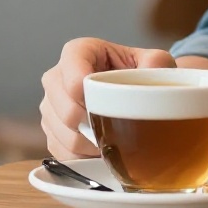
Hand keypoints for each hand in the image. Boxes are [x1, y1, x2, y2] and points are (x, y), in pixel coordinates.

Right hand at [40, 38, 175, 158]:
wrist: (129, 90)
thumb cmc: (138, 72)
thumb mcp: (153, 61)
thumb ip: (157, 62)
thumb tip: (156, 73)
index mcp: (78, 52)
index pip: (74, 77)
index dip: (90, 96)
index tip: (109, 106)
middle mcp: (56, 76)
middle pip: (66, 110)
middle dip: (94, 124)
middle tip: (118, 129)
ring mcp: (50, 105)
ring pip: (63, 134)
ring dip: (90, 143)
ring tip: (113, 139)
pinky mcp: (50, 130)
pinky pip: (60, 150)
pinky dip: (82, 156)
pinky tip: (101, 149)